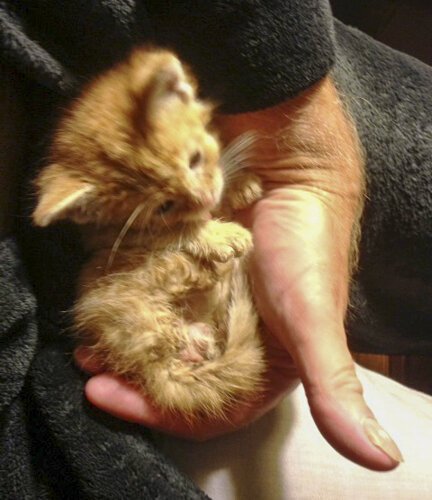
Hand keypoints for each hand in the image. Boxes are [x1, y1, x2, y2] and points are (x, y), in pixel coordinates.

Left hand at [75, 76, 401, 469]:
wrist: (289, 164)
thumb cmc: (306, 240)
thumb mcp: (314, 315)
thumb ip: (334, 382)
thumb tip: (385, 463)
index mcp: (266, 362)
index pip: (209, 409)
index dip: (160, 413)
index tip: (108, 396)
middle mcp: (233, 337)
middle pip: (174, 377)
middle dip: (132, 379)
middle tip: (91, 368)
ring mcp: (208, 301)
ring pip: (158, 338)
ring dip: (123, 344)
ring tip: (87, 340)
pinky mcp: (190, 270)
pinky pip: (153, 297)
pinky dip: (128, 305)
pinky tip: (104, 303)